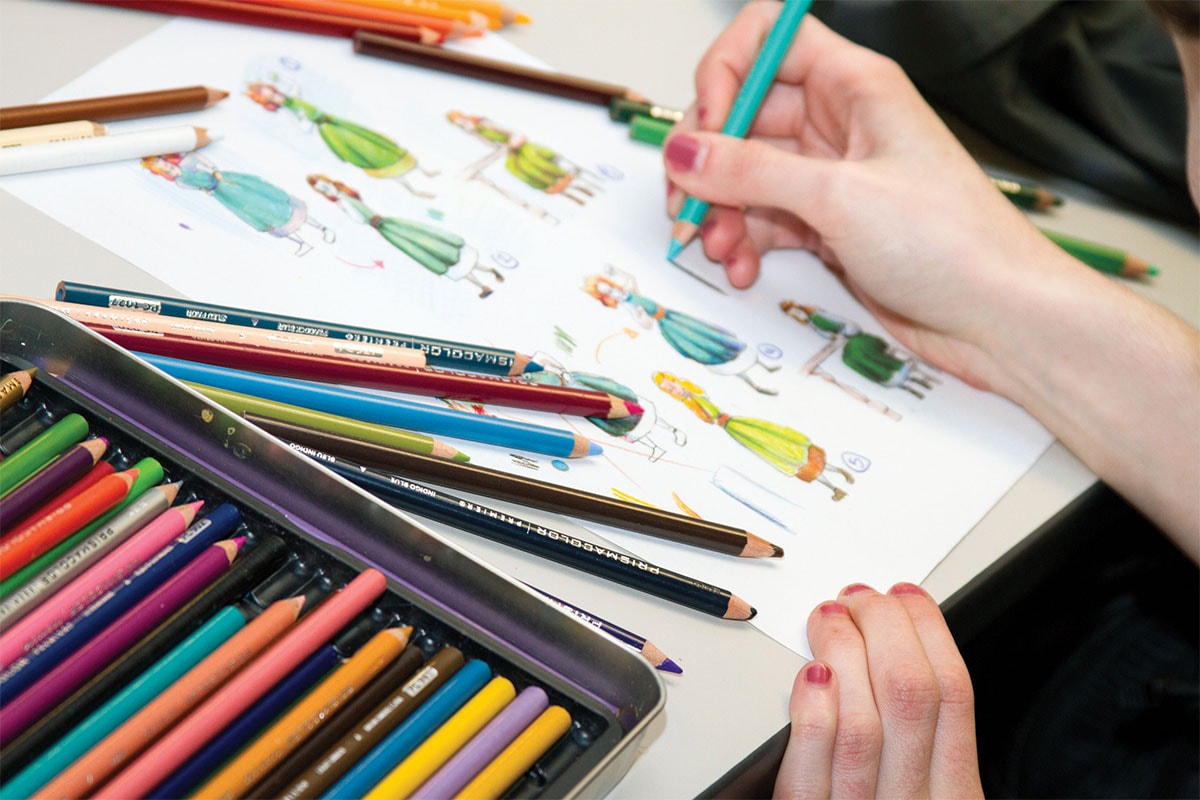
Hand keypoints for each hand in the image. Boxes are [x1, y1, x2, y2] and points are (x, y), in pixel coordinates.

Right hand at [663, 3, 1072, 386]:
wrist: (997, 317)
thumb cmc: (951, 242)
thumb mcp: (839, 197)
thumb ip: (751, 171)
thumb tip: (684, 152)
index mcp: (854, 85)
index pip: (768, 40)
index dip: (726, 74)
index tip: (708, 127)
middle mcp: (839, 123)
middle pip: (743, 115)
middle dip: (708, 160)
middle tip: (686, 203)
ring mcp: (830, 177)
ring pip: (745, 174)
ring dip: (720, 210)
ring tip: (717, 246)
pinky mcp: (827, 226)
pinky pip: (763, 219)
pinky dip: (743, 242)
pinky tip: (741, 267)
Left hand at [773, 582, 982, 798]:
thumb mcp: (922, 789)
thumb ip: (918, 736)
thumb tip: (894, 645)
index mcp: (953, 792)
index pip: (954, 694)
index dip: (929, 630)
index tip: (902, 597)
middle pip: (910, 695)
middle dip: (884, 626)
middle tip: (856, 600)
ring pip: (861, 725)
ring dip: (843, 652)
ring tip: (828, 618)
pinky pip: (810, 770)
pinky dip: (812, 714)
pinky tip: (811, 675)